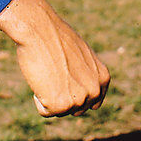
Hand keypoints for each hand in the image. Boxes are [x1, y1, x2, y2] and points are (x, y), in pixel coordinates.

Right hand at [0, 0, 109, 117]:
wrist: (40, 29)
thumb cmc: (54, 36)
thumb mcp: (79, 52)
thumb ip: (84, 71)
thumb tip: (77, 83)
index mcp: (102, 78)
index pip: (93, 102)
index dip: (76, 95)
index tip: (67, 87)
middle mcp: (94, 91)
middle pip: (74, 108)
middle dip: (61, 96)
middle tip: (51, 74)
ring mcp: (78, 99)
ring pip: (59, 110)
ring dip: (48, 95)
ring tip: (46, 73)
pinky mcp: (60, 105)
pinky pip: (44, 111)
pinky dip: (38, 99)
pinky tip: (40, 79)